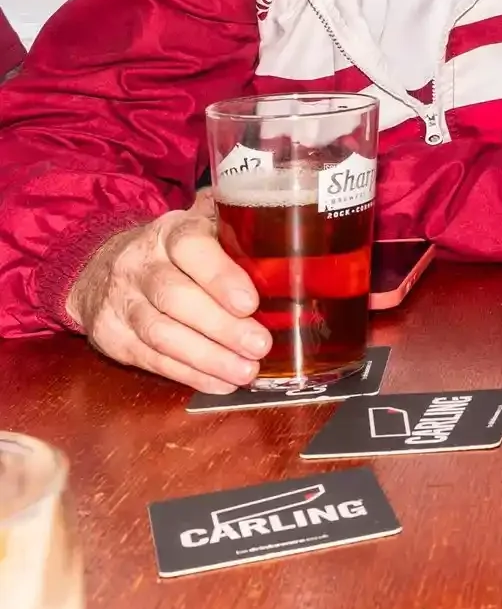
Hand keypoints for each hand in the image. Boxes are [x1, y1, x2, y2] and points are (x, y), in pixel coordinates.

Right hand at [64, 206, 267, 392]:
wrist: (101, 269)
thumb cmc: (173, 252)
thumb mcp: (201, 228)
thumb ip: (239, 228)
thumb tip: (294, 225)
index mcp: (169, 232)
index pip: (190, 247)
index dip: (220, 276)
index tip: (249, 302)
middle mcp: (139, 264)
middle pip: (176, 298)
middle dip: (221, 326)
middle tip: (259, 345)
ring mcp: (121, 302)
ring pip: (162, 334)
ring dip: (207, 357)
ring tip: (245, 371)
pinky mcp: (111, 337)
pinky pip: (151, 359)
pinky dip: (190, 374)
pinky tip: (220, 382)